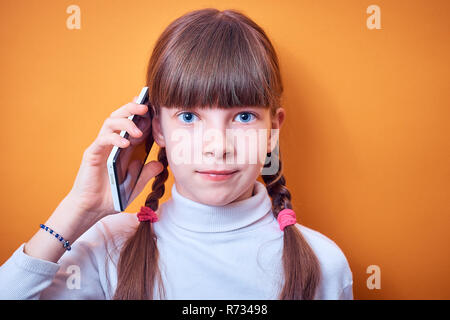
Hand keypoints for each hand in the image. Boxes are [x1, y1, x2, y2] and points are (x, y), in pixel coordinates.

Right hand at [67, 96, 162, 221]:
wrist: (93, 209)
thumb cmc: (112, 195)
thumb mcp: (135, 185)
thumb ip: (146, 173)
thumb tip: (160, 163)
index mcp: (123, 146)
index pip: (132, 122)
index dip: (142, 113)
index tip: (155, 107)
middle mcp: (112, 142)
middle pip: (120, 115)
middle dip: (132, 107)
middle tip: (146, 107)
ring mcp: (101, 147)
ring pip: (110, 123)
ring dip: (125, 122)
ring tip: (138, 131)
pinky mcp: (92, 154)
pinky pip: (102, 140)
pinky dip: (114, 138)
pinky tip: (125, 143)